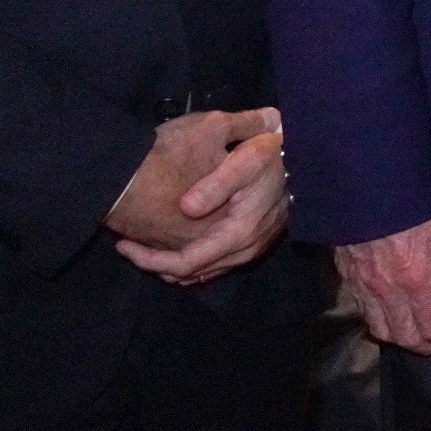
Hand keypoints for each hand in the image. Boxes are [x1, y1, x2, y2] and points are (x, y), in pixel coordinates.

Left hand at [114, 111, 289, 284]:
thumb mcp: (247, 159)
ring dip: (171, 264)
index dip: (151, 260)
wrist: (306, 159)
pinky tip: (174, 244)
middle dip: (156, 264)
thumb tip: (185, 208)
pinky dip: (190, 260)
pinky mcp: (253, 244)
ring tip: (143, 248)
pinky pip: (214, 264)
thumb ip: (216, 183)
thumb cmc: (273, 156)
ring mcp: (251, 249)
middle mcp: (245, 250)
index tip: (124, 246)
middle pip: (191, 274)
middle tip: (126, 247)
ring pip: (202, 272)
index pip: (186, 264)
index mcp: (238, 234)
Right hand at [337, 206, 430, 355]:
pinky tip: (386, 315)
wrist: (368, 185)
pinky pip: (361, 311)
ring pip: (378, 329)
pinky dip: (375, 321)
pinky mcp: (346, 277)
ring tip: (412, 335)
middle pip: (403, 336)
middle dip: (422, 347)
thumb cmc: (415, 204)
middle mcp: (388, 292)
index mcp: (418, 282)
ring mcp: (363, 287)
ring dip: (397, 338)